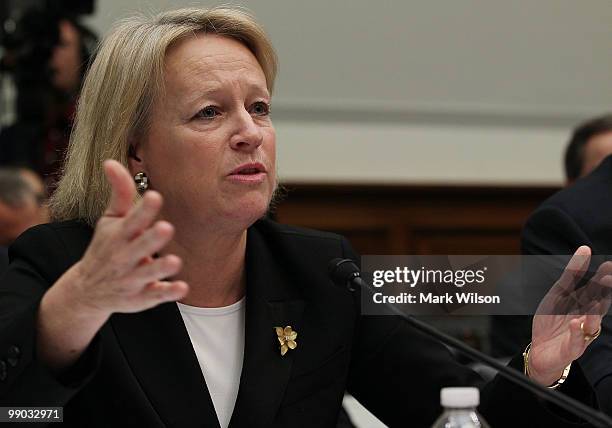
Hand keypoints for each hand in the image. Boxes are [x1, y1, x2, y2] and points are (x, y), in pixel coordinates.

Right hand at [68, 159, 188, 316]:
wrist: (87, 291)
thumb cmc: (107, 247)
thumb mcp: (109, 220)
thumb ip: (119, 193)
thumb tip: (110, 160)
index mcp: (119, 235)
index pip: (131, 221)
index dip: (143, 209)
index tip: (154, 196)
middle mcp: (124, 257)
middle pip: (140, 247)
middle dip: (151, 239)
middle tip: (166, 228)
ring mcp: (133, 279)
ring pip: (149, 274)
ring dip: (160, 268)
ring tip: (174, 261)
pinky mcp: (142, 297)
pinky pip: (156, 295)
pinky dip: (168, 293)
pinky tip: (182, 287)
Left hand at [528, 246, 611, 385]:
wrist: (540, 351)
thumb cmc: (551, 321)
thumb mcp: (558, 294)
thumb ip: (571, 274)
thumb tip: (585, 248)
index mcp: (583, 305)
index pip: (595, 290)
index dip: (601, 279)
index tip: (608, 264)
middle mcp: (586, 319)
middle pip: (598, 305)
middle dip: (604, 293)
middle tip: (608, 279)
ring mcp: (581, 334)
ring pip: (592, 324)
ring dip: (594, 313)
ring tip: (594, 302)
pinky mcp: (572, 349)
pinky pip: (577, 341)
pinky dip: (577, 332)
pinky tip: (577, 322)